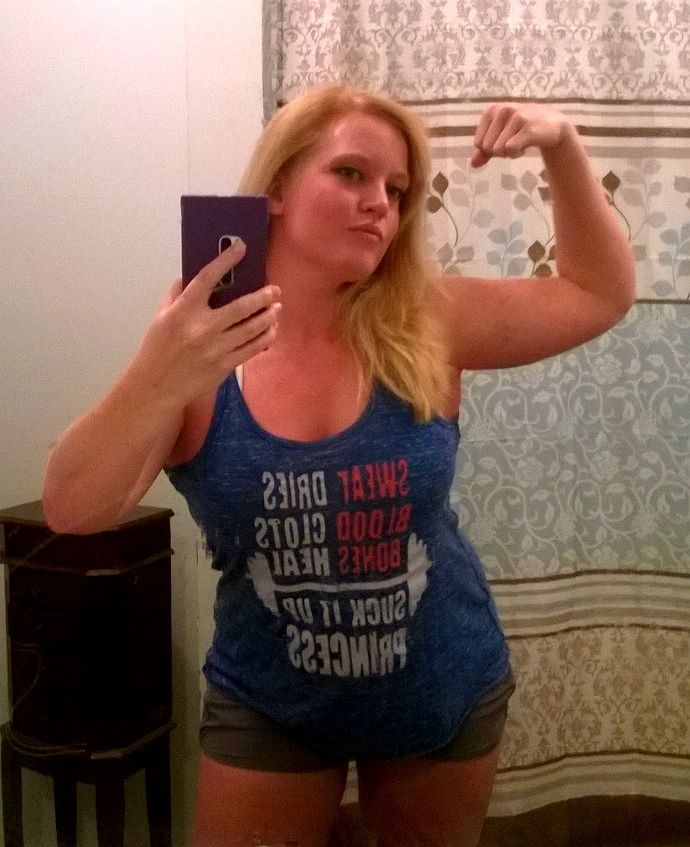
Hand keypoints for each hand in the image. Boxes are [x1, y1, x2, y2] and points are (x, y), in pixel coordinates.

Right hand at [129, 240, 280, 406]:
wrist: (157, 386)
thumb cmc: (157, 348)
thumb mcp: (161, 316)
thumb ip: (178, 294)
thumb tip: (193, 274)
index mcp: (183, 311)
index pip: (207, 278)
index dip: (225, 261)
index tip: (241, 248)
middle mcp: (202, 328)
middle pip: (240, 307)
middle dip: (262, 296)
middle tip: (275, 290)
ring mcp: (216, 348)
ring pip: (251, 328)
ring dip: (268, 317)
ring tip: (277, 307)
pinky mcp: (225, 365)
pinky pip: (251, 349)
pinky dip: (265, 337)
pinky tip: (272, 329)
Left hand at [470, 103, 570, 167]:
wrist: (552, 124)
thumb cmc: (521, 130)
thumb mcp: (499, 137)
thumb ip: (483, 151)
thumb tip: (473, 164)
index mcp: (491, 110)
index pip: (478, 143)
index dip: (489, 149)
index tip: (502, 140)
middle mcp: (502, 111)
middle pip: (487, 148)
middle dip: (499, 152)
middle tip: (512, 142)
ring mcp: (515, 117)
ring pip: (498, 150)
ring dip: (509, 153)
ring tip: (519, 142)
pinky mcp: (527, 128)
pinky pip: (510, 150)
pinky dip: (516, 154)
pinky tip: (525, 146)